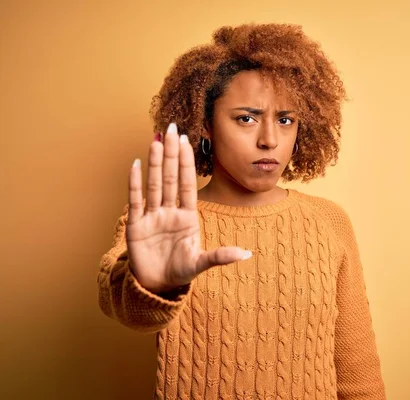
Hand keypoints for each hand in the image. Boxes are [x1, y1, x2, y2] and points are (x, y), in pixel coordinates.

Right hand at [126, 123, 250, 293]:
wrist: (157, 286)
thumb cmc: (180, 271)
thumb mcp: (201, 263)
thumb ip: (220, 256)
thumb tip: (246, 254)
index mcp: (187, 216)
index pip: (187, 183)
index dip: (186, 162)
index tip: (187, 141)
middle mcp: (169, 211)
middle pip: (170, 177)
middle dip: (171, 153)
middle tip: (172, 128)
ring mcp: (152, 217)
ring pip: (154, 184)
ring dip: (155, 162)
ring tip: (156, 139)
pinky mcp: (136, 226)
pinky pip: (136, 200)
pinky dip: (135, 183)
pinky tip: (136, 164)